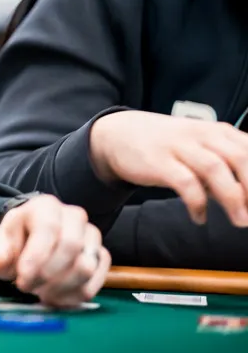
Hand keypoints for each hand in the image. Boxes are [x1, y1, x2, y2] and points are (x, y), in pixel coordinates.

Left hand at [0, 194, 109, 307]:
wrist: (31, 245)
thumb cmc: (14, 244)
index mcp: (44, 207)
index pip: (48, 230)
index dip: (36, 259)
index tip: (21, 280)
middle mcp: (73, 216)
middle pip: (71, 248)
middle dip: (47, 275)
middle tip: (27, 288)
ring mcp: (91, 235)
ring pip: (86, 266)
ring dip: (62, 287)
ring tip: (40, 293)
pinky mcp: (101, 255)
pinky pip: (98, 278)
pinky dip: (77, 294)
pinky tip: (57, 298)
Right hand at [91, 110, 247, 225]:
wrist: (117, 134)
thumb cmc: (167, 145)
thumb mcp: (201, 147)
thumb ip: (226, 166)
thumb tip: (247, 196)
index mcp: (218, 131)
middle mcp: (201, 134)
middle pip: (239, 157)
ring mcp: (178, 146)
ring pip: (215, 169)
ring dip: (232, 198)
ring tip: (240, 221)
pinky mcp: (158, 161)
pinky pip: (185, 183)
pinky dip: (197, 204)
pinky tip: (199, 217)